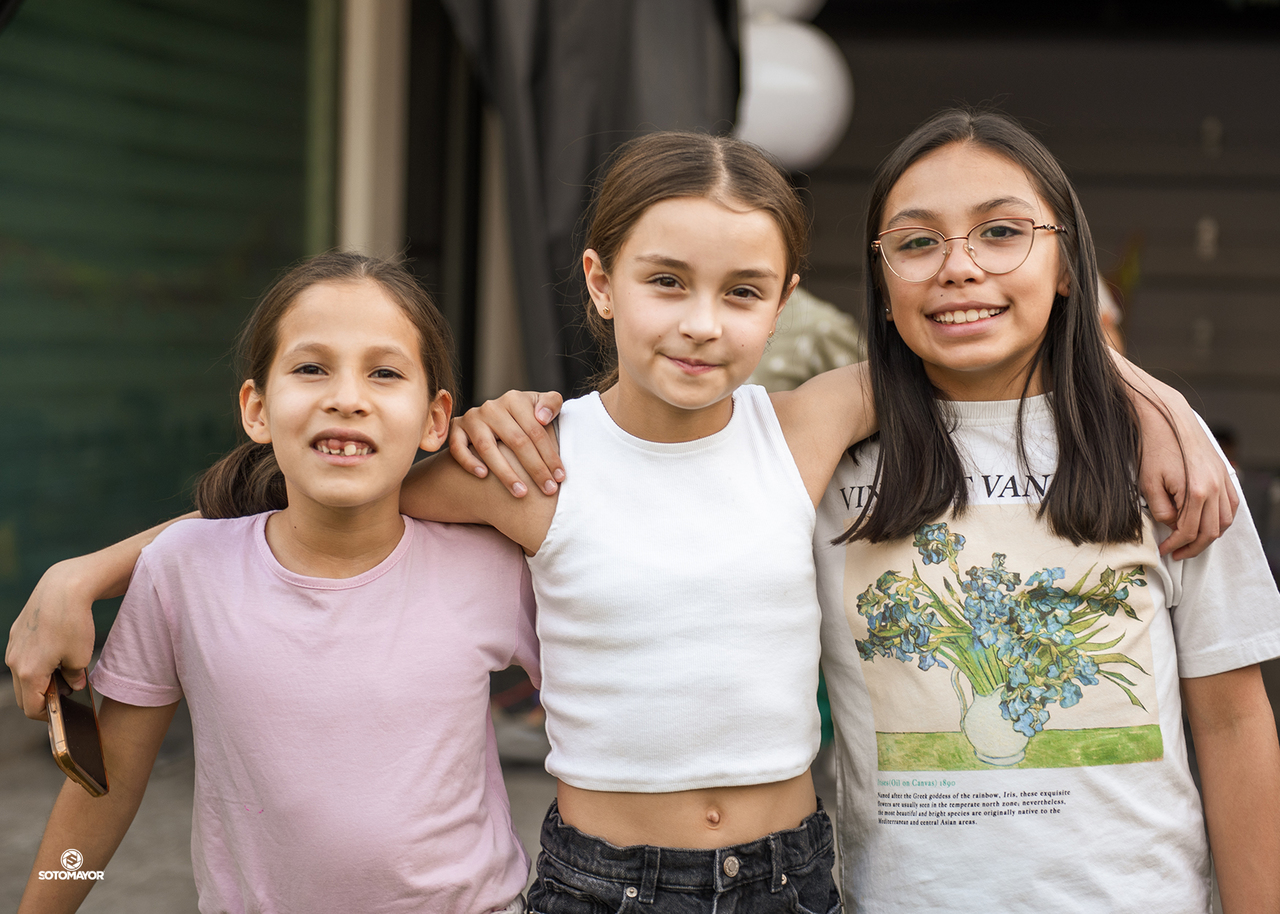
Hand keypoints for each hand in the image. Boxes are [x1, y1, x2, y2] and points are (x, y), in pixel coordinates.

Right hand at [6, 558, 98, 720]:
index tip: (63, 712)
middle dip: (43, 698)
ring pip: (22, 674)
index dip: (48, 715)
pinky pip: (23, 656)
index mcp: (29, 673)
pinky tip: (57, 653)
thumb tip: (73, 686)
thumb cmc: (74, 624)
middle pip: (24, 693)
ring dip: (39, 680)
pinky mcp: (17, 633)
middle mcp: (15, 661)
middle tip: (66, 694)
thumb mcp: (81, 657)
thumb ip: (75, 678)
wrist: (64, 588)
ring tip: (64, 672)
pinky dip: (36, 662)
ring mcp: (13, 646)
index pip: (32, 708)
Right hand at [448, 390, 564, 496]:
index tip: (560, 477)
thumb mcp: (541, 403)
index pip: (536, 431)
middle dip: (535, 469)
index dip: (550, 455)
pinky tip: (484, 476)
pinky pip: (458, 448)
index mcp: (515, 399)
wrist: (497, 417)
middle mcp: (492, 407)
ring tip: (521, 492)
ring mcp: (472, 418)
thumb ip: (551, 403)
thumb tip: (542, 417)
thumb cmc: (526, 416)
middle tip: (548, 490)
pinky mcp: (456, 429)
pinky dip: (469, 462)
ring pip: (487, 448)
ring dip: (505, 473)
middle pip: (516, 441)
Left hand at [1134, 385, 1237, 559]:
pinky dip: (1222, 519)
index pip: (1188, 531)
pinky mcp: (1225, 474)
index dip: (1175, 545)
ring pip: (1225, 521)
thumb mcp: (1149, 484)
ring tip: (1191, 543)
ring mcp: (1223, 480)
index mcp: (1196, 492)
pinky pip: (1231, 505)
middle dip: (1192, 547)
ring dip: (1209, 536)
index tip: (1164, 550)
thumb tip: (1172, 527)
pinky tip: (1208, 524)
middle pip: (1211, 531)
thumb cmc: (1154, 449)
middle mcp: (1215, 488)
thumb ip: (1162, 511)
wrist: (1167, 420)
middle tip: (1176, 553)